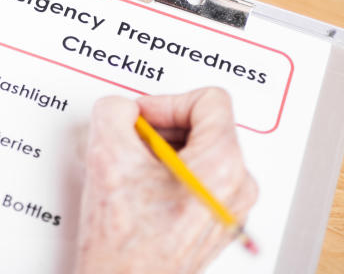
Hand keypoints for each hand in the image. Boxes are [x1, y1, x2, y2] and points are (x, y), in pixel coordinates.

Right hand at [73, 88, 257, 273]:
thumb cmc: (125, 243)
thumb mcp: (107, 155)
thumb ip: (114, 110)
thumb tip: (121, 108)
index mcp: (223, 166)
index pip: (209, 100)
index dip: (166, 102)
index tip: (141, 117)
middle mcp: (237, 187)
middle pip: (205, 125)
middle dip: (162, 128)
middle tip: (131, 141)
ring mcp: (230, 207)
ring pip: (199, 152)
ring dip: (162, 152)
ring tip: (133, 169)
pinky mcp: (216, 220)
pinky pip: (197, 178)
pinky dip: (168, 174)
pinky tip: (140, 189)